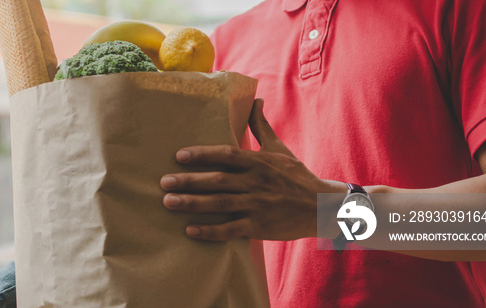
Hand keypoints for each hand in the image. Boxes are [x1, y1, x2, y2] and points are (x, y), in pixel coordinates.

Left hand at [160, 99, 343, 240]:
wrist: (322, 207)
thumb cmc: (296, 176)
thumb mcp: (279, 148)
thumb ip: (261, 125)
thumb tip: (254, 99)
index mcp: (258, 162)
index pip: (226, 154)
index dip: (202, 154)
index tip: (179, 156)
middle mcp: (256, 182)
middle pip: (217, 180)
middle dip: (189, 181)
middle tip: (163, 182)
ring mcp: (257, 206)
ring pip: (220, 204)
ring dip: (193, 204)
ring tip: (168, 202)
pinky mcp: (259, 227)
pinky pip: (230, 230)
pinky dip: (210, 231)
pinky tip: (190, 230)